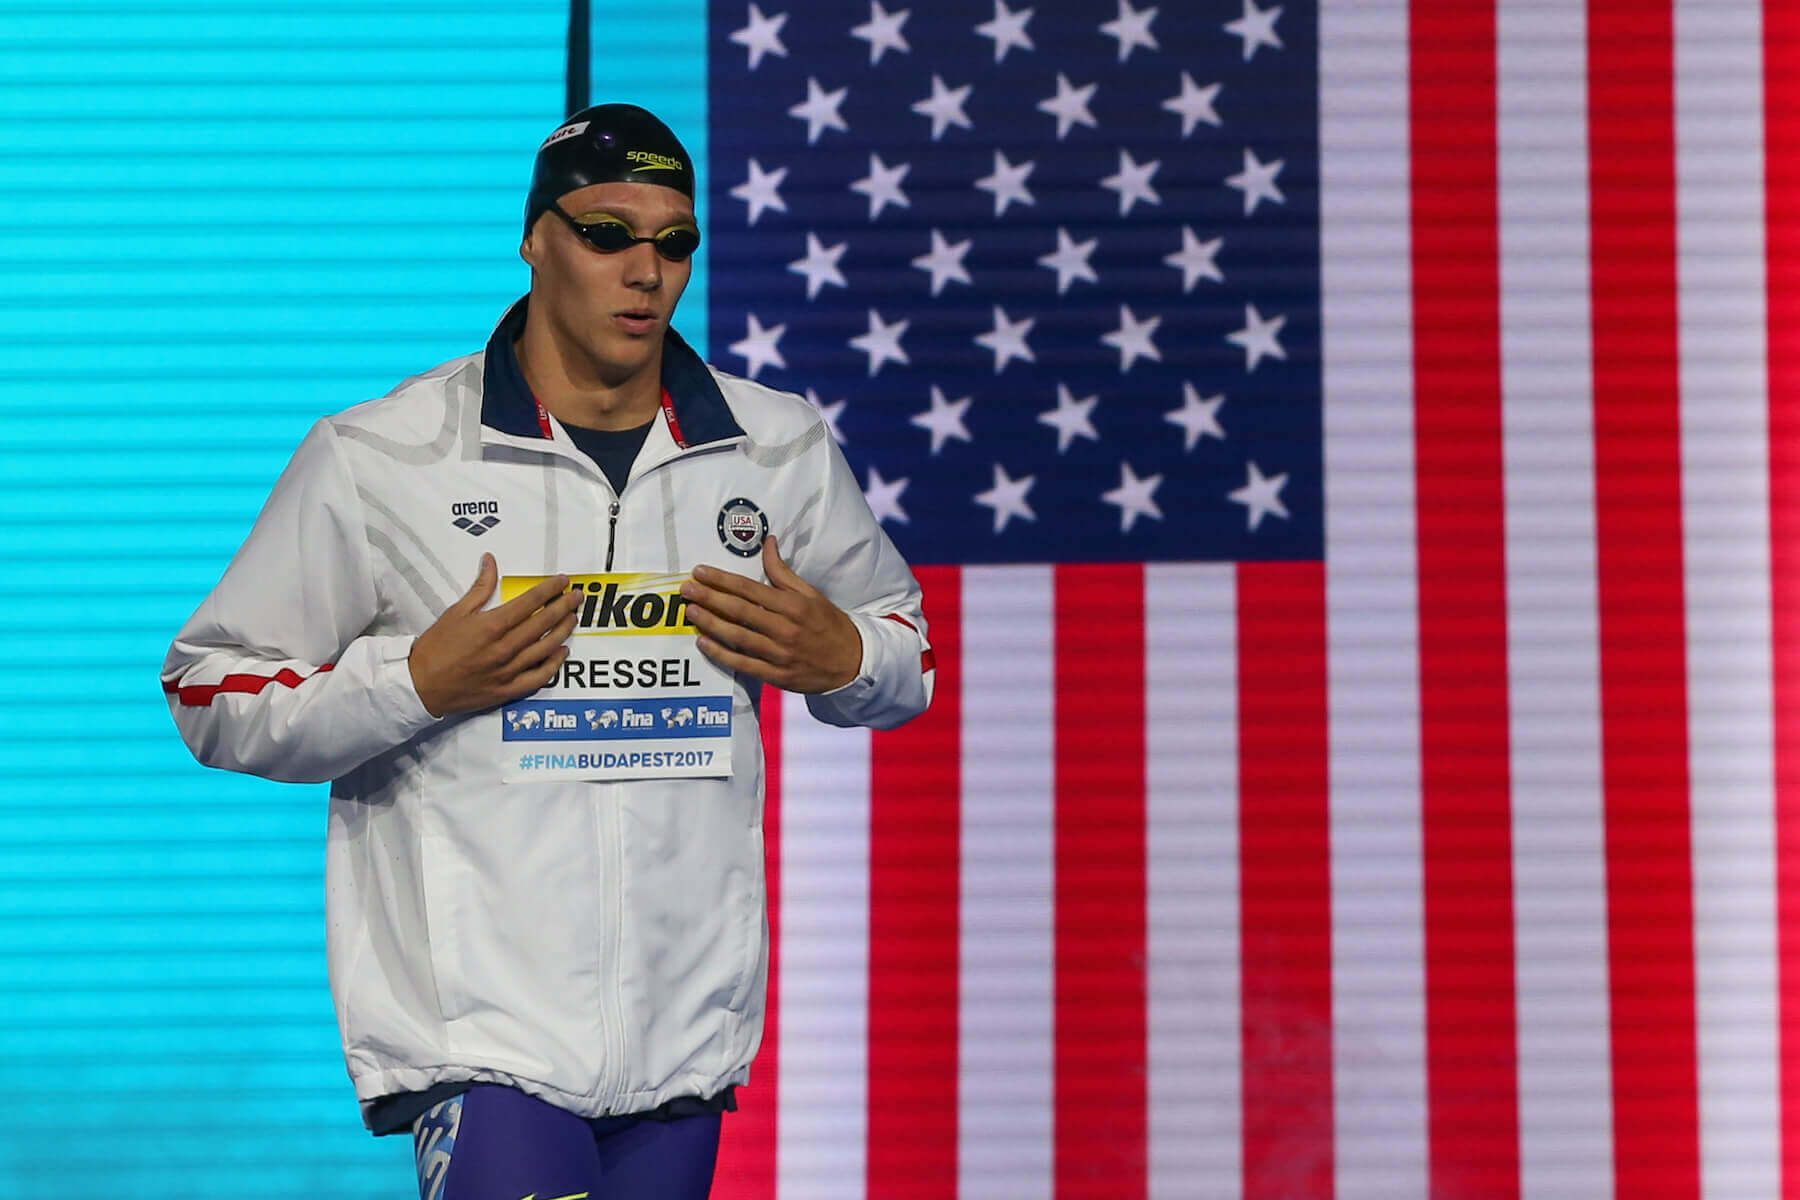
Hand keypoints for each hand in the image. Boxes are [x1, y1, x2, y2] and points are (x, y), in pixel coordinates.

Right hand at [408, 554, 579, 717]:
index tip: (563, 581)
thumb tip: (491, 561)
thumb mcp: (456, 612)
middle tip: (578, 596)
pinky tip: (563, 652)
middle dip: (565, 606)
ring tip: (574, 619)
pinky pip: (540, 677)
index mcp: (493, 625)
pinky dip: (554, 664)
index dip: (550, 589)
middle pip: (545, 623)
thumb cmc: (436, 648)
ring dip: (564, 631)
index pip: (531, 602)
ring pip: (547, 648)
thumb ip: (480, 588)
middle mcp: (505, 647)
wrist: (420, 685)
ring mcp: (509, 670)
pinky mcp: (509, 690)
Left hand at [681, 535, 861, 693]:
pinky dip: (722, 654)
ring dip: (711, 624)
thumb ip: (783, 572)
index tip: (700, 572)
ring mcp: (780, 654)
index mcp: (794, 605)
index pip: (751, 589)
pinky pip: (743, 664)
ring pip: (738, 637)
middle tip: (686, 589)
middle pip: (740, 611)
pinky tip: (703, 643)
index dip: (723, 580)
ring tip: (690, 612)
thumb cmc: (829, 624)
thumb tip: (767, 542)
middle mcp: (785, 629)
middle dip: (710, 598)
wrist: (852, 663)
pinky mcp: (777, 675)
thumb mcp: (811, 594)